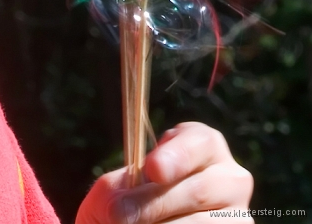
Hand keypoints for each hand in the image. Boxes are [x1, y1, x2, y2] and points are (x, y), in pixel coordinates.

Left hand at [75, 122, 252, 223]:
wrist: (142, 222)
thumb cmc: (132, 198)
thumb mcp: (121, 184)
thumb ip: (118, 186)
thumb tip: (117, 204)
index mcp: (204, 146)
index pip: (202, 142)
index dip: (178, 154)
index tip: (153, 168)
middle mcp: (231, 178)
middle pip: (198, 190)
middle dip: (153, 204)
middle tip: (118, 213)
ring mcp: (239, 215)